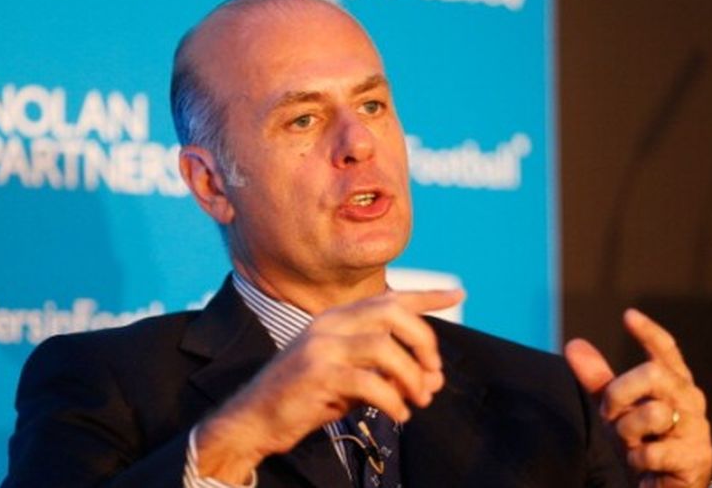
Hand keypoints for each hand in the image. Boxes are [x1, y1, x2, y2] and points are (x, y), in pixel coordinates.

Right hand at [193, 289, 463, 481]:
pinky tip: (398, 414)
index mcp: (338, 318)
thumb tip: (432, 378)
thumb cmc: (305, 397)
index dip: (426, 295)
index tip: (457, 293)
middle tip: (434, 373)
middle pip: (392, 314)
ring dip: (412, 376)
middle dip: (423, 342)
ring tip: (419, 400)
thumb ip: (386, 371)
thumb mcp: (348, 377)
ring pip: (385, 347)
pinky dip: (392, 399)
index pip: (389, 298)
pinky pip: (370, 382)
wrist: (254, 419)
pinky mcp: (317, 374)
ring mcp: (321, 346)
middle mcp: (330, 323)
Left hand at [565, 309, 711, 487]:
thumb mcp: (617, 408)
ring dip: (628, 431)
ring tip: (632, 443)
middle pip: (653, 373)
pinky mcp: (696, 458)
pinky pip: (652, 451)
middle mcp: (690, 399)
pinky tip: (643, 463)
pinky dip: (638, 458)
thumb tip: (573, 344)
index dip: (649, 333)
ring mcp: (696, 428)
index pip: (666, 350)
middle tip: (611, 413)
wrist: (666, 485)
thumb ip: (598, 379)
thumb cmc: (644, 439)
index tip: (628, 315)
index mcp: (674, 382)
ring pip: (653, 413)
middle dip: (620, 392)